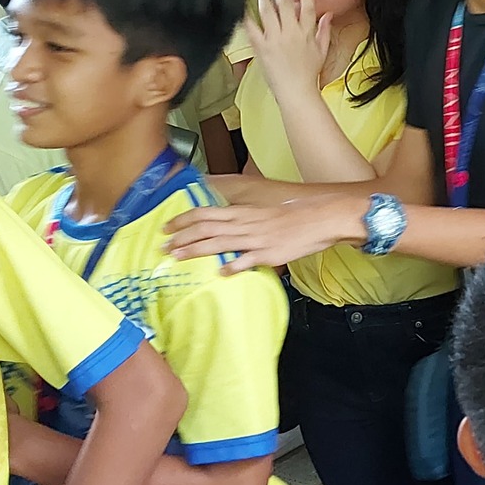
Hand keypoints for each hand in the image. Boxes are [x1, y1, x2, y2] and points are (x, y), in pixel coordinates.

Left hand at [166, 194, 362, 270]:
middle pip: (205, 227)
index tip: (167, 227)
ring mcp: (255, 239)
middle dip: (180, 237)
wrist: (321, 218)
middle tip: (163, 246)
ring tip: (177, 257)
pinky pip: (246, 260)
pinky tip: (220, 273)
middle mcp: (245, 224)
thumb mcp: (265, 211)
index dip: (183, 219)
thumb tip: (228, 225)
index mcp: (243, 213)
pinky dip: (232, 266)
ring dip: (194, 250)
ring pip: (218, 243)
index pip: (205, 213)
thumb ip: (245, 219)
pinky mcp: (268, 252)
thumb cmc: (296, 215)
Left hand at [247, 0, 331, 99]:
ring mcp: (276, 39)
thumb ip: (324, 30)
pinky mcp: (263, 47)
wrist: (297, 91)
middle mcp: (291, 32)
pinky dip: (247, 19)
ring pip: (268, 12)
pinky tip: (244, 11)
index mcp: (307, 32)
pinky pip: (252, 29)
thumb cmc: (308, 74)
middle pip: (285, 5)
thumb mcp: (322, 50)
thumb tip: (328, 16)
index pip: (308, 6)